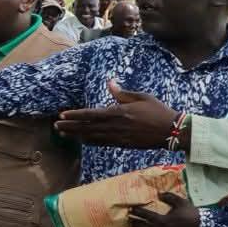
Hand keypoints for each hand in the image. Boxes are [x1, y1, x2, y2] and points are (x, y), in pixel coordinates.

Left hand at [57, 81, 179, 147]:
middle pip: (87, 127)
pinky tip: (81, 140)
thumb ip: (122, 93)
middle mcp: (115, 126)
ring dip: (75, 136)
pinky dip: (89, 142)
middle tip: (55, 127)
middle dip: (69, 127)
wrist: (172, 131)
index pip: (91, 114)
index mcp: (119, 113)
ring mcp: (118, 137)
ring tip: (62, 134)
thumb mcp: (141, 97)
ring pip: (91, 137)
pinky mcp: (122, 144)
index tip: (62, 116)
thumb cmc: (158, 111)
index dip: (75, 115)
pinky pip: (101, 143)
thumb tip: (110, 82)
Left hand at [127, 190, 200, 226]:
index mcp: (162, 220)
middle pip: (144, 226)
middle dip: (135, 222)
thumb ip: (169, 197)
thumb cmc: (191, 214)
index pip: (146, 216)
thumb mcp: (181, 203)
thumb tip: (159, 193)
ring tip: (134, 226)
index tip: (131, 209)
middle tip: (128, 219)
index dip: (137, 212)